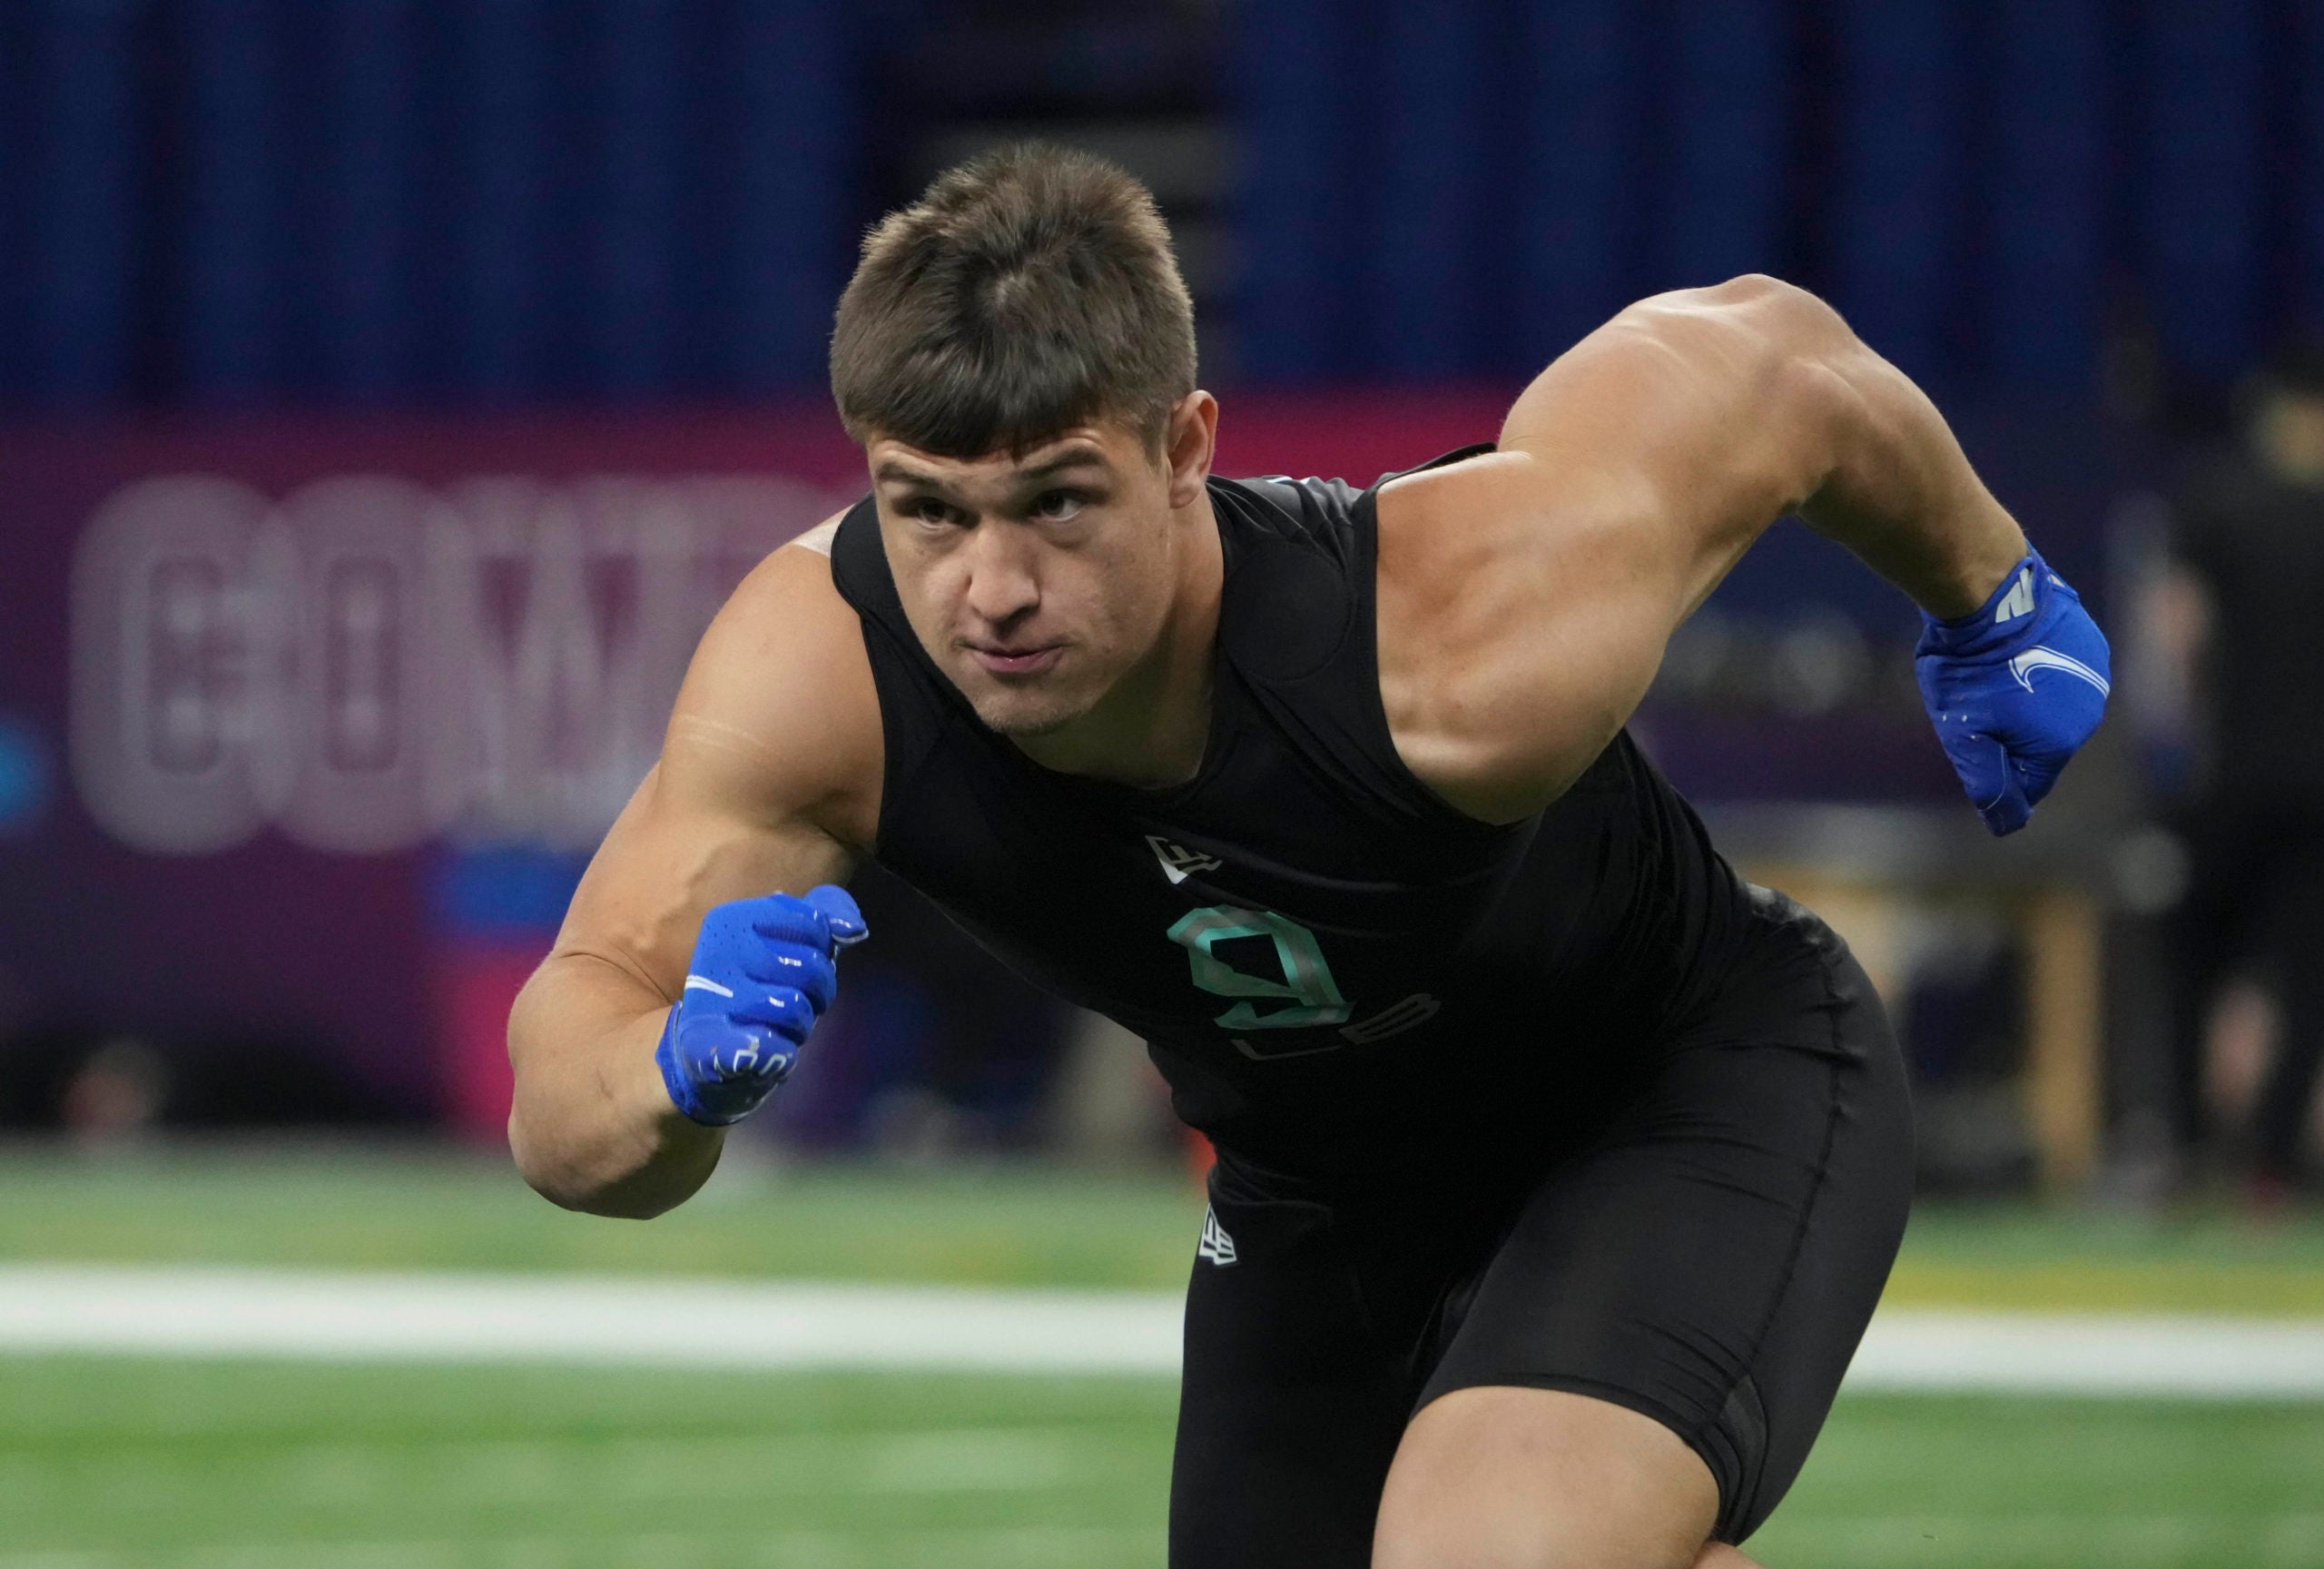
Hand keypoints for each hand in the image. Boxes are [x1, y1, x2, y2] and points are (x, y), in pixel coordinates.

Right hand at [654, 885, 867, 1125]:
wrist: (712, 1051)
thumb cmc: (763, 986)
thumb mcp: (794, 938)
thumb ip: (828, 911)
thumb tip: (853, 928)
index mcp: (733, 918)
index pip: (815, 925)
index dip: (822, 952)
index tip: (798, 965)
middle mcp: (717, 951)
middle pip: (812, 966)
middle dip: (817, 991)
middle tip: (792, 1000)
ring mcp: (711, 998)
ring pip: (797, 1008)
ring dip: (799, 1024)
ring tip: (774, 1024)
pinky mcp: (710, 1044)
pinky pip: (777, 1046)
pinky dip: (783, 1052)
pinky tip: (764, 1049)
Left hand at [1914, 551, 2110, 834]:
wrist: (1989, 593)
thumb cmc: (1970, 668)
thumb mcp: (1963, 734)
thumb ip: (1987, 783)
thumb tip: (2007, 824)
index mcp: (2058, 744)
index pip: (2029, 783)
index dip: (1997, 772)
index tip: (1972, 744)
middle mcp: (2088, 714)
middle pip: (2043, 744)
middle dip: (2010, 734)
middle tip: (1976, 702)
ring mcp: (2095, 675)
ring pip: (2054, 705)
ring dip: (2027, 699)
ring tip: (1994, 673)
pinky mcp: (2091, 642)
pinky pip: (2063, 670)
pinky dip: (2040, 668)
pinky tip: (2013, 650)